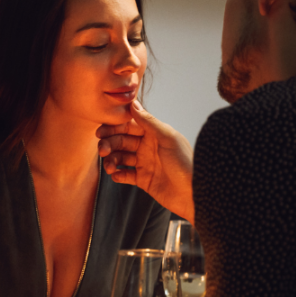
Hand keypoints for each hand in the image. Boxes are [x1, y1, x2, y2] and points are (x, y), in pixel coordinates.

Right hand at [96, 100, 194, 221]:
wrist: (194, 194)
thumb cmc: (185, 163)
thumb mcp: (168, 138)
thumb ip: (149, 121)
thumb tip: (133, 103)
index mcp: (154, 134)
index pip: (129, 125)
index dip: (114, 127)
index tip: (101, 131)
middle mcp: (148, 147)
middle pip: (122, 141)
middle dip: (110, 144)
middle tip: (102, 150)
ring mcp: (145, 163)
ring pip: (121, 157)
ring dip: (111, 160)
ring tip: (109, 166)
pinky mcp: (143, 180)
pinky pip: (125, 175)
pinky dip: (118, 174)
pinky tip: (115, 175)